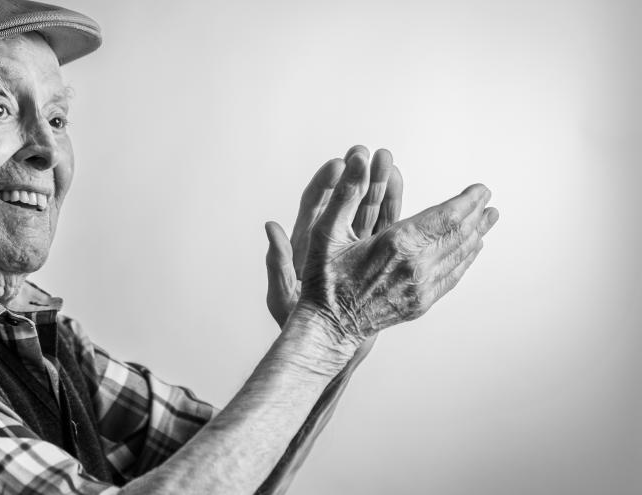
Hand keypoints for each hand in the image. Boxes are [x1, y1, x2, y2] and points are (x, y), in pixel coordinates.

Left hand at [265, 146, 403, 327]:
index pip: (314, 206)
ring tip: (390, 165)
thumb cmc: (298, 322)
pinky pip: (384, 229)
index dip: (325, 184)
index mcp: (305, 245)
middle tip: (371, 154)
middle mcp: (329, 241)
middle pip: (344, 201)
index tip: (338, 164)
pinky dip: (394, 211)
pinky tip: (404, 193)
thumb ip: (278, 264)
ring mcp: (352, 247)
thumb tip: (270, 228)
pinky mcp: (372, 257)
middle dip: (357, 176)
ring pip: (367, 211)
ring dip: (378, 188)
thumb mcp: (282, 295)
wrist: (325, 343)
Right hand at [295, 147, 498, 359]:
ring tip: (489, 218)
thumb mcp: (325, 231)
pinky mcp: (421, 304)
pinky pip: (452, 277)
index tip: (481, 188)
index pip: (446, 216)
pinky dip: (466, 260)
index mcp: (397, 244)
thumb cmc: (323, 279)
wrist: (328, 326)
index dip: (467, 200)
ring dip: (476, 234)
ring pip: (460, 256)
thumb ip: (345, 193)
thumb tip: (357, 158)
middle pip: (459, 235)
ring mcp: (421, 288)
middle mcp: (416, 266)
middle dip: (476, 214)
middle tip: (488, 199)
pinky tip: (471, 251)